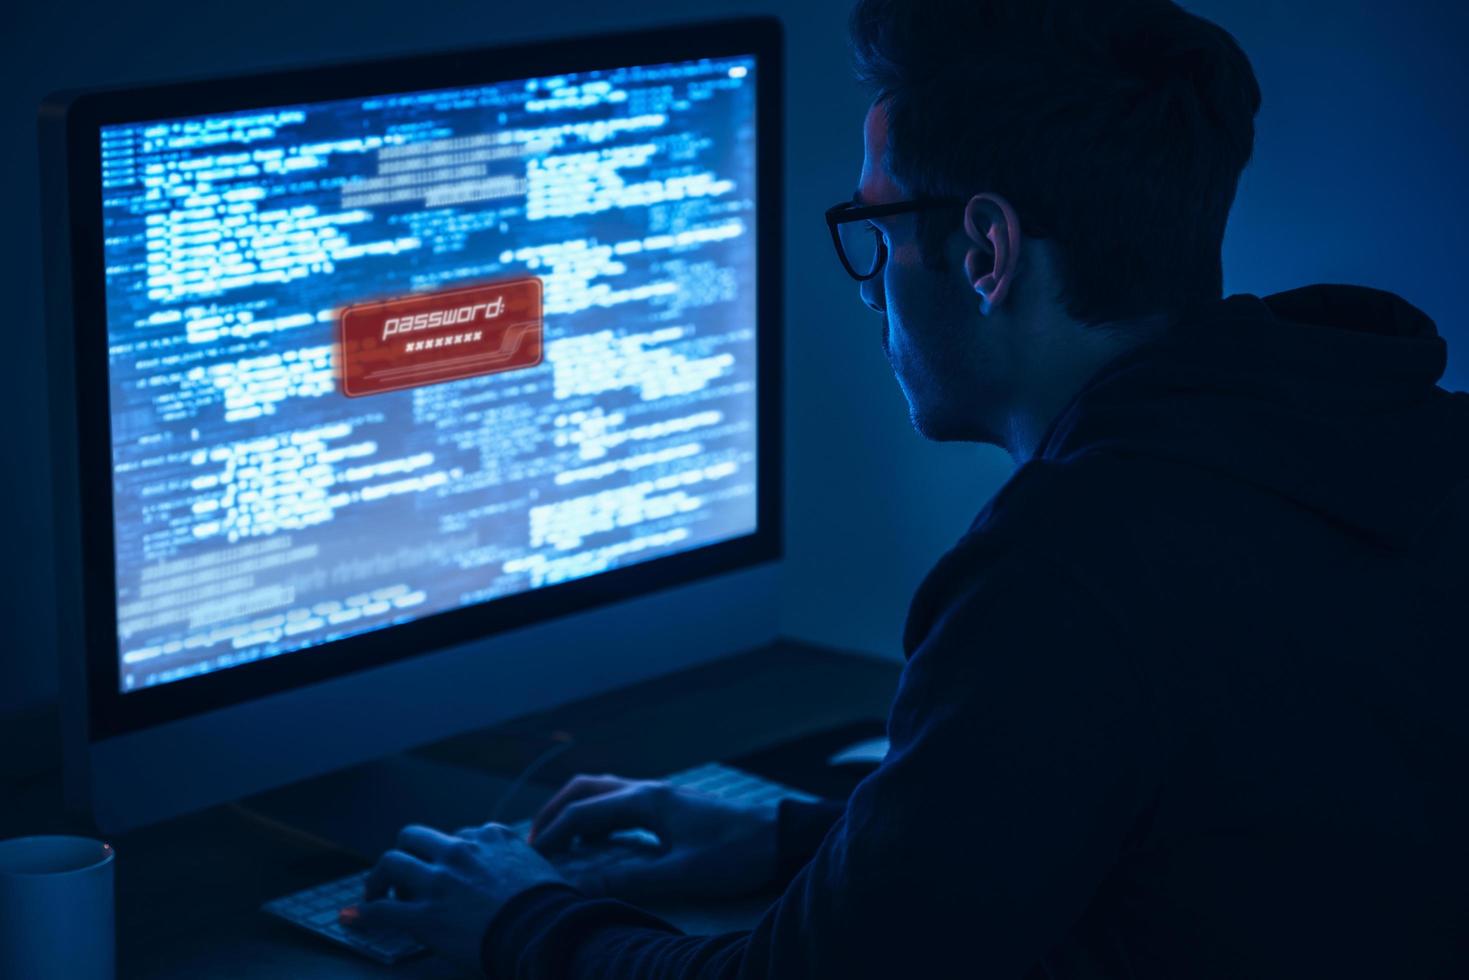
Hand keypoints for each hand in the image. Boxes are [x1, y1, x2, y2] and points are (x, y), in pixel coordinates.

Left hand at [347, 823, 566, 971]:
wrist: (544, 930)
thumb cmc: (551, 906)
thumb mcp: (540, 868)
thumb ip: (520, 861)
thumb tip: (520, 870)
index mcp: (490, 837)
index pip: (458, 834)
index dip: (448, 854)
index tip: (446, 869)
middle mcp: (460, 851)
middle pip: (414, 836)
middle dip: (404, 853)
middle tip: (400, 874)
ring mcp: (439, 882)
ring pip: (391, 863)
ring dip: (379, 878)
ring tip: (376, 894)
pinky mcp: (423, 915)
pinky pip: (382, 911)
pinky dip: (363, 913)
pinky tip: (353, 917)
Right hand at [528, 773, 780, 901]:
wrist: (781, 838)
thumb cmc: (737, 855)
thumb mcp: (682, 873)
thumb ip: (628, 878)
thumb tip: (577, 884)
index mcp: (647, 800)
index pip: (582, 813)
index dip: (550, 837)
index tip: (529, 862)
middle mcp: (649, 790)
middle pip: (585, 789)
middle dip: (553, 814)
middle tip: (532, 846)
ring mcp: (661, 796)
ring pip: (602, 792)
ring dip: (574, 813)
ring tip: (556, 844)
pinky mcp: (671, 808)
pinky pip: (619, 804)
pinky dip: (596, 818)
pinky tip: (596, 843)